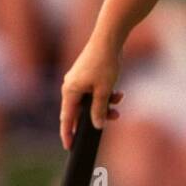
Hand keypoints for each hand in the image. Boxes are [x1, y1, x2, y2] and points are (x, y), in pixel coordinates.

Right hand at [60, 36, 124, 150]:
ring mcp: (78, 80)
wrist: (109, 38)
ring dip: (105, 105)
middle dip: (97, 116)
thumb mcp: (104, 90)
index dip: (68, 134)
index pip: (66, 119)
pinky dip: (105, 95)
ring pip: (90, 101)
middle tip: (112, 118)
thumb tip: (97, 126)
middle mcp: (70, 86)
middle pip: (80, 111)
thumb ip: (100, 110)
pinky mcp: (87, 75)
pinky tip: (118, 93)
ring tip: (119, 102)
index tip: (69, 148)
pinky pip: (94, 92)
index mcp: (70, 91)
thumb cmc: (104, 63)